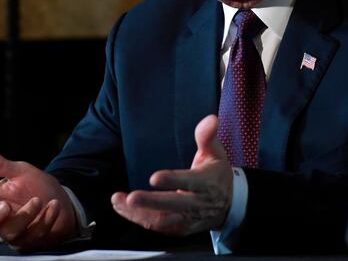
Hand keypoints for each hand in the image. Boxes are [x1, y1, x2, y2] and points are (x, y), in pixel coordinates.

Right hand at [0, 146, 76, 250]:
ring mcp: (12, 234)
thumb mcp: (20, 172)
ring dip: (26, 214)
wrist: (62, 198)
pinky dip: (46, 218)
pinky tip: (53, 205)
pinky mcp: (30, 242)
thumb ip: (1, 165)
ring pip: (11, 232)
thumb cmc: (35, 186)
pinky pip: (34, 234)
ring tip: (38, 199)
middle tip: (5, 205)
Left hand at [111, 115, 232, 235]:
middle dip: (150, 203)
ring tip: (119, 201)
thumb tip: (210, 119)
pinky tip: (123, 209)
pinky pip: (159, 227)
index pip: (189, 182)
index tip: (154, 178)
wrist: (229, 205)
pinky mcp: (180, 228)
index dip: (172, 181)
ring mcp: (188, 219)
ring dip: (139, 214)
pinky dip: (140, 219)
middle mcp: (197, 204)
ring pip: (163, 221)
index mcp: (207, 183)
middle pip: (173, 206)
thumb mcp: (216, 153)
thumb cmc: (217, 174)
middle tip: (130, 198)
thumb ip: (207, 136)